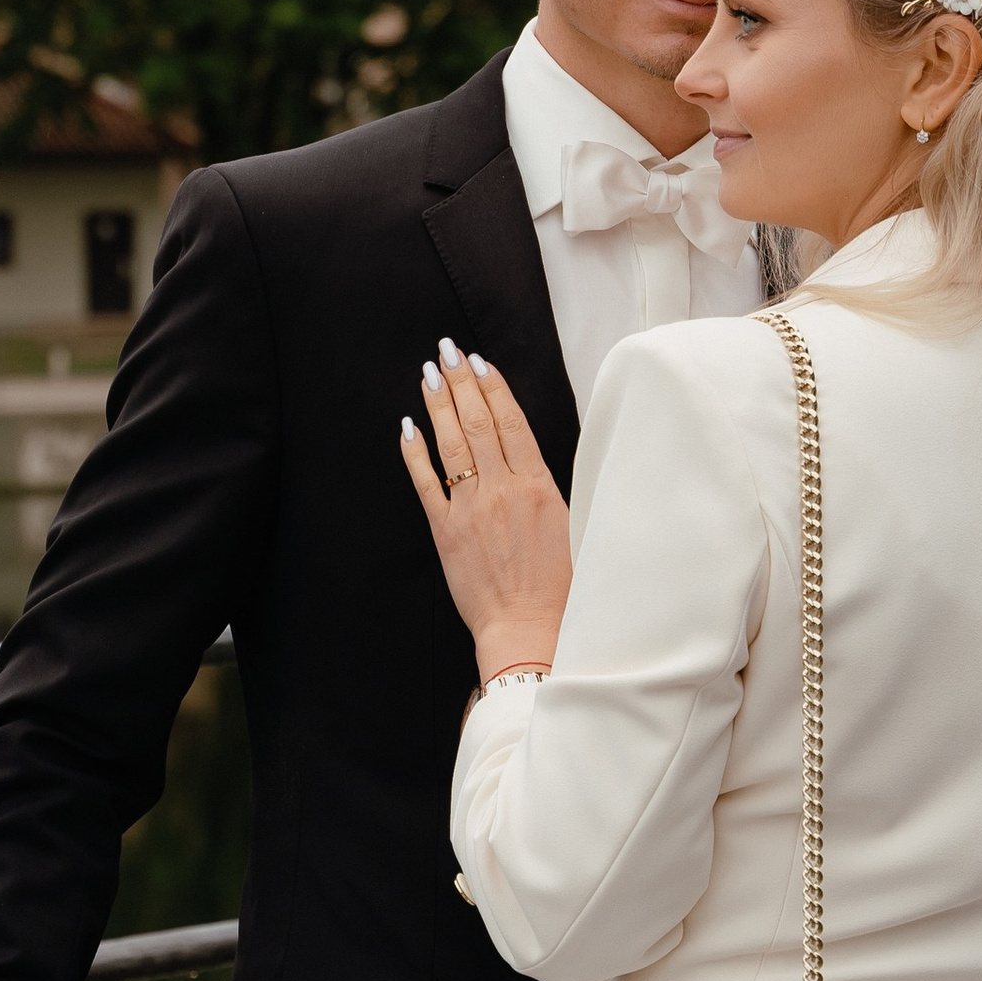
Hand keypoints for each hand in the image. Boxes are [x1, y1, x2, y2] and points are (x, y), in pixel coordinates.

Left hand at [400, 338, 571, 684]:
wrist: (530, 630)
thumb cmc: (562, 588)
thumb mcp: (573, 526)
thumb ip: (550, 487)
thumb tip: (531, 455)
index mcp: (538, 486)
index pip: (511, 422)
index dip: (493, 387)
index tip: (480, 361)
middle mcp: (502, 490)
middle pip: (477, 422)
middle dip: (460, 381)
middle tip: (447, 349)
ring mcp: (470, 509)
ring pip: (451, 444)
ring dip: (438, 404)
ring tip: (428, 373)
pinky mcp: (446, 532)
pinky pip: (425, 483)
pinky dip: (415, 452)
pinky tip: (408, 426)